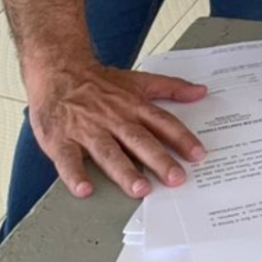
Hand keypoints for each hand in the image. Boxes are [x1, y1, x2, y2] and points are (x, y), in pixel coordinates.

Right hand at [25, 62, 207, 199]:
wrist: (60, 72)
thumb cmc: (101, 82)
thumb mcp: (140, 80)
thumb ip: (171, 87)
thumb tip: (201, 92)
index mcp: (133, 106)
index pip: (163, 122)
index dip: (182, 138)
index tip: (198, 154)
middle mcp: (114, 119)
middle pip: (140, 140)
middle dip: (159, 160)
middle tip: (176, 178)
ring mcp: (88, 130)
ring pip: (109, 152)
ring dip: (124, 171)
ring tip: (140, 189)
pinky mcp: (62, 140)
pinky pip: (68, 160)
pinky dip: (75, 175)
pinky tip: (85, 189)